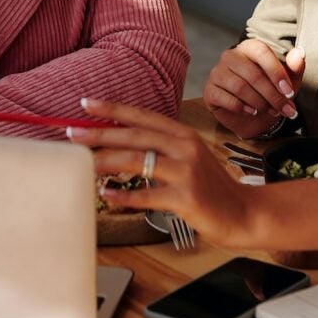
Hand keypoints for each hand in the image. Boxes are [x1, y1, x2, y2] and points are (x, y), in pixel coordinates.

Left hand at [67, 98, 253, 246]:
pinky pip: (148, 195)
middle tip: (72, 134)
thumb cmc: (211, 187)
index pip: (142, 115)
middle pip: (135, 135)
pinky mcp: (187, 198)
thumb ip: (160, 147)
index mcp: (183, 134)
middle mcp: (185, 147)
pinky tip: (107, 195)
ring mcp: (187, 172)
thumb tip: (117, 143)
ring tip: (83, 164)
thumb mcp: (189, 157)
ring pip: (138, 161)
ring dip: (106, 162)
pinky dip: (125, 196)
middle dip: (100, 133)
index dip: (112, 108)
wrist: (244, 214)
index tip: (85, 104)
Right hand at [203, 41, 302, 139]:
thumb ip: (295, 67)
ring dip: (259, 102)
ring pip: (239, 87)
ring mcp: (217, 73)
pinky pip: (224, 98)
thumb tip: (299, 53)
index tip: (289, 92)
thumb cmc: (271, 93)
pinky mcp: (209, 91)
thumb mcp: (288, 81)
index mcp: (249, 48)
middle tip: (285, 109)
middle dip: (272, 95)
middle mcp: (230, 56)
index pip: (261, 52)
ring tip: (270, 111)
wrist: (255, 117)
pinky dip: (241, 107)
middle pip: (252, 74)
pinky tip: (251, 111)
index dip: (277, 72)